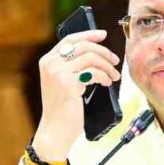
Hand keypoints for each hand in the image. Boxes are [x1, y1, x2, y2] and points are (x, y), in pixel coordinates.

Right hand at [31, 29, 120, 159]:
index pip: (70, 39)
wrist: (55, 130)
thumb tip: (97, 52)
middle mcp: (51, 64)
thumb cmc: (62, 108)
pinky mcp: (68, 83)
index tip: (103, 34)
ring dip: (107, 66)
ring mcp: (58, 73)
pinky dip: (104, 76)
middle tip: (115, 61)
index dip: (88, 34)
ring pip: (91, 58)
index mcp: (47, 61)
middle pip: (83, 46)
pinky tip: (107, 83)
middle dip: (104, 52)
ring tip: (113, 76)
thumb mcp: (62, 82)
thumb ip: (72, 66)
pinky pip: (94, 72)